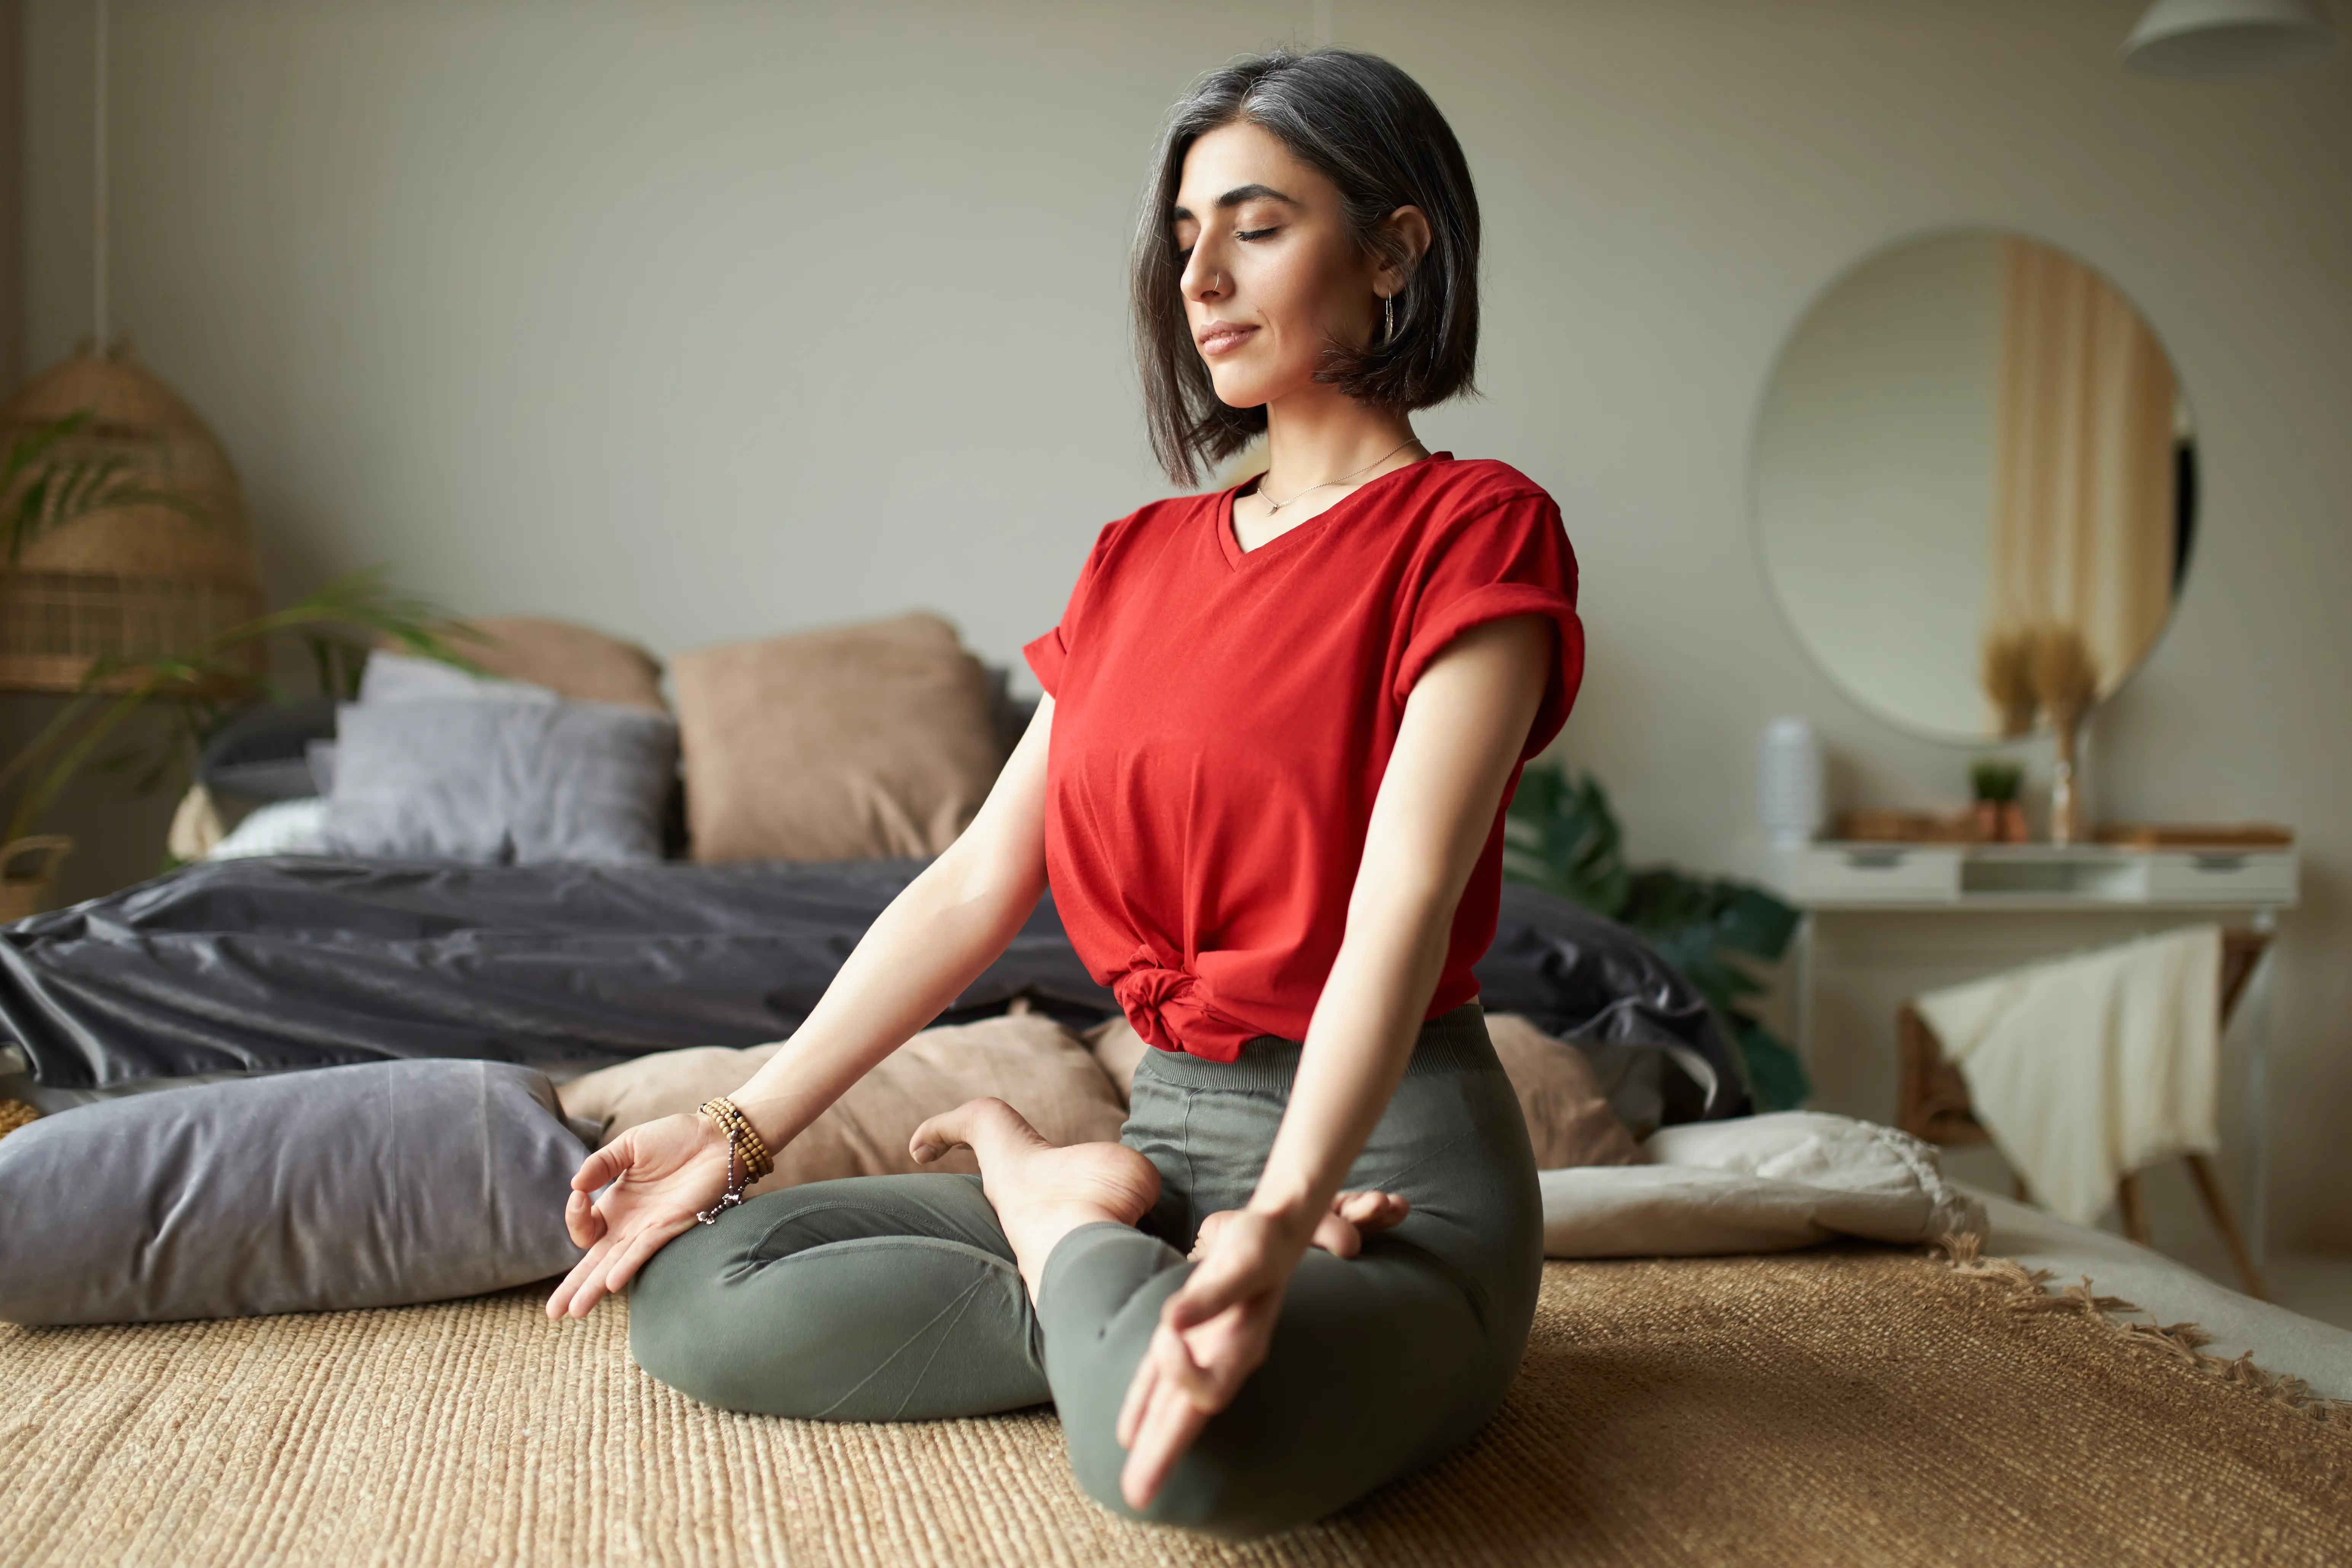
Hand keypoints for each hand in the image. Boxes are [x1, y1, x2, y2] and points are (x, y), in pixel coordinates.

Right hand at [543, 1111, 732, 1320]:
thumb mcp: (629, 1145)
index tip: (578, 1195)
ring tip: (574, 1312)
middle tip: (553, 1312)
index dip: (574, 1218)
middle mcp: (629, 1224)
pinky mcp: (670, 1227)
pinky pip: (643, 1251)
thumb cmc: (675, 1139)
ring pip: (614, 1265)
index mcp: (616, 1205)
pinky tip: (609, 1283)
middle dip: (573, 1287)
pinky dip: (626, 1266)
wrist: (716, 1137)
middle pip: (594, 1261)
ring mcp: (648, 1229)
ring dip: (593, 1288)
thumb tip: (575, 1184)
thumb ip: (601, 1163)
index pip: (585, 1228)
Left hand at [1115, 1194, 1397, 1511]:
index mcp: (1242, 1347)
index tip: (1165, 1332)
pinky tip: (1129, 1432)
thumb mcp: (1242, 1260)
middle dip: (1164, 1456)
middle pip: (1190, 1419)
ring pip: (1175, 1408)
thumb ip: (1208, 1295)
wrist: (1275, 1230)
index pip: (1207, 1390)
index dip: (1179, 1375)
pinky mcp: (1192, 1338)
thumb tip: (1169, 1322)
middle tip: (1137, 1497)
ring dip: (1153, 1443)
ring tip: (1134, 1485)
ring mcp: (1209, 1353)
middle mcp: (1225, 1359)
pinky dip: (1146, 1405)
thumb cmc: (1262, 1242)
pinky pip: (1164, 1383)